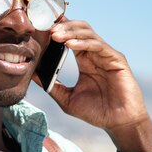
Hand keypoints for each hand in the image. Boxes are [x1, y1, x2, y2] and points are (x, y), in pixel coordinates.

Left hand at [37, 18, 151, 151]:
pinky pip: (98, 45)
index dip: (57, 29)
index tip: (40, 27)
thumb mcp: (67, 99)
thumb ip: (51, 86)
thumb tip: (32, 75)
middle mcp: (95, 54)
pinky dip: (83, 42)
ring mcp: (106, 55)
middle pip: (78, 29)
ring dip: (70, 32)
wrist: (118, 124)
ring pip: (88, 33)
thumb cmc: (96, 112)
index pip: (70, 37)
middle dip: (62, 26)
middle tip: (46, 29)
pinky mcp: (116, 59)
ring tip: (55, 35)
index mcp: (85, 60)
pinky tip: (70, 45)